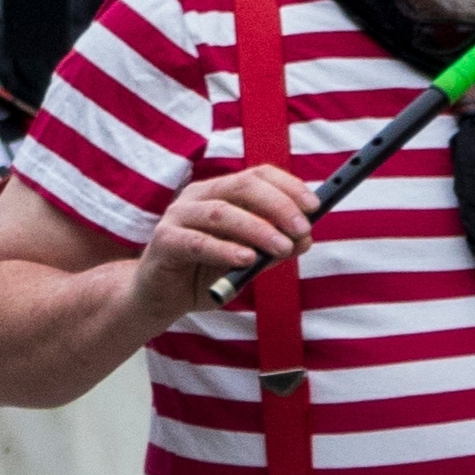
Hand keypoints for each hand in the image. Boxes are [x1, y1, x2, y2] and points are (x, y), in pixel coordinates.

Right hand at [141, 160, 320, 310]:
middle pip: (242, 187)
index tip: (315, 207)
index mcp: (219, 192)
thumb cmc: (203, 275)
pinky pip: (198, 243)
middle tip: (302, 229)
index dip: (289, 187)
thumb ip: (272, 249)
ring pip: (222, 213)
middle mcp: (198, 196)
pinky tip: (246, 260)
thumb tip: (306, 238)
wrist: (159, 299)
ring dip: (258, 229)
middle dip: (278, 206)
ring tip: (282, 248)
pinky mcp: (164, 242)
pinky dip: (225, 250)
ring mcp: (177, 216)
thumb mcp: (246, 262)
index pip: (257, 176)